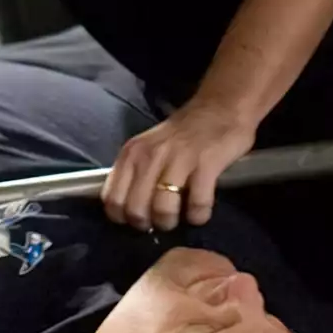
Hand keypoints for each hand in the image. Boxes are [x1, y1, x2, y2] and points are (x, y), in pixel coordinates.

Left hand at [102, 101, 257, 231]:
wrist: (221, 107)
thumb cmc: (182, 134)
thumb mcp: (147, 148)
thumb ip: (135, 174)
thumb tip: (127, 211)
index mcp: (131, 154)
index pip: (111, 199)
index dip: (123, 217)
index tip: (138, 219)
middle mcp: (149, 156)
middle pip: (135, 209)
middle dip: (147, 224)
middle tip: (160, 222)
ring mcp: (178, 159)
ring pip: (162, 209)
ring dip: (170, 222)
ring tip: (180, 218)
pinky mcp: (206, 163)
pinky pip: (197, 203)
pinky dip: (198, 215)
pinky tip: (200, 213)